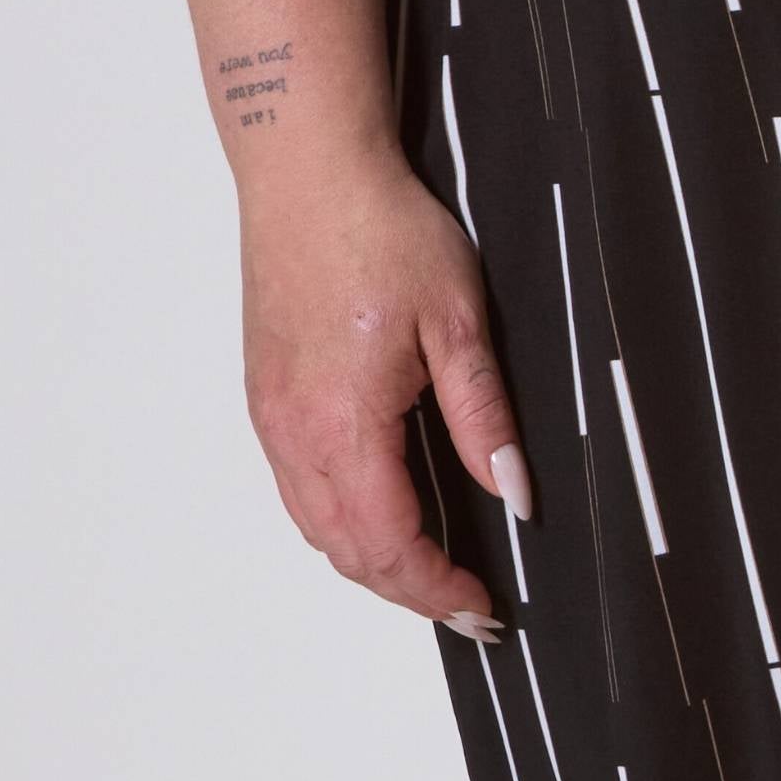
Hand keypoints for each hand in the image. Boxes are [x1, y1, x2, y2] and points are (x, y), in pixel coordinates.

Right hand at [239, 148, 534, 641]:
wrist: (309, 175)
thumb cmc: (381, 230)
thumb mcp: (458, 321)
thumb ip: (483, 416)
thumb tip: (515, 492)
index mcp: (345, 424)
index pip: (391, 544)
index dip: (438, 588)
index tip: (482, 605)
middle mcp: (295, 435)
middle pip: (347, 552)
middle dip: (408, 590)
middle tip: (466, 604)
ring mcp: (271, 419)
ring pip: (316, 527)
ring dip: (370, 560)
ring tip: (429, 570)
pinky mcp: (265, 397)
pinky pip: (297, 489)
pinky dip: (338, 521)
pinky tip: (378, 511)